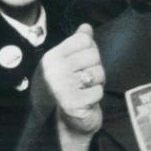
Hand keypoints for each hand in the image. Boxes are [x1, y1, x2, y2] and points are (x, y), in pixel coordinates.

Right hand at [40, 23, 103, 137]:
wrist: (63, 123)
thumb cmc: (68, 89)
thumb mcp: (68, 64)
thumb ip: (77, 44)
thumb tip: (86, 26)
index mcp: (51, 58)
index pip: (83, 40)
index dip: (90, 51)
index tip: (83, 63)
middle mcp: (53, 71)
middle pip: (93, 55)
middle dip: (95, 68)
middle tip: (86, 80)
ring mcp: (60, 88)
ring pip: (97, 73)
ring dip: (97, 83)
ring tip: (86, 89)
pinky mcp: (72, 103)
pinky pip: (98, 91)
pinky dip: (96, 96)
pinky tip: (86, 100)